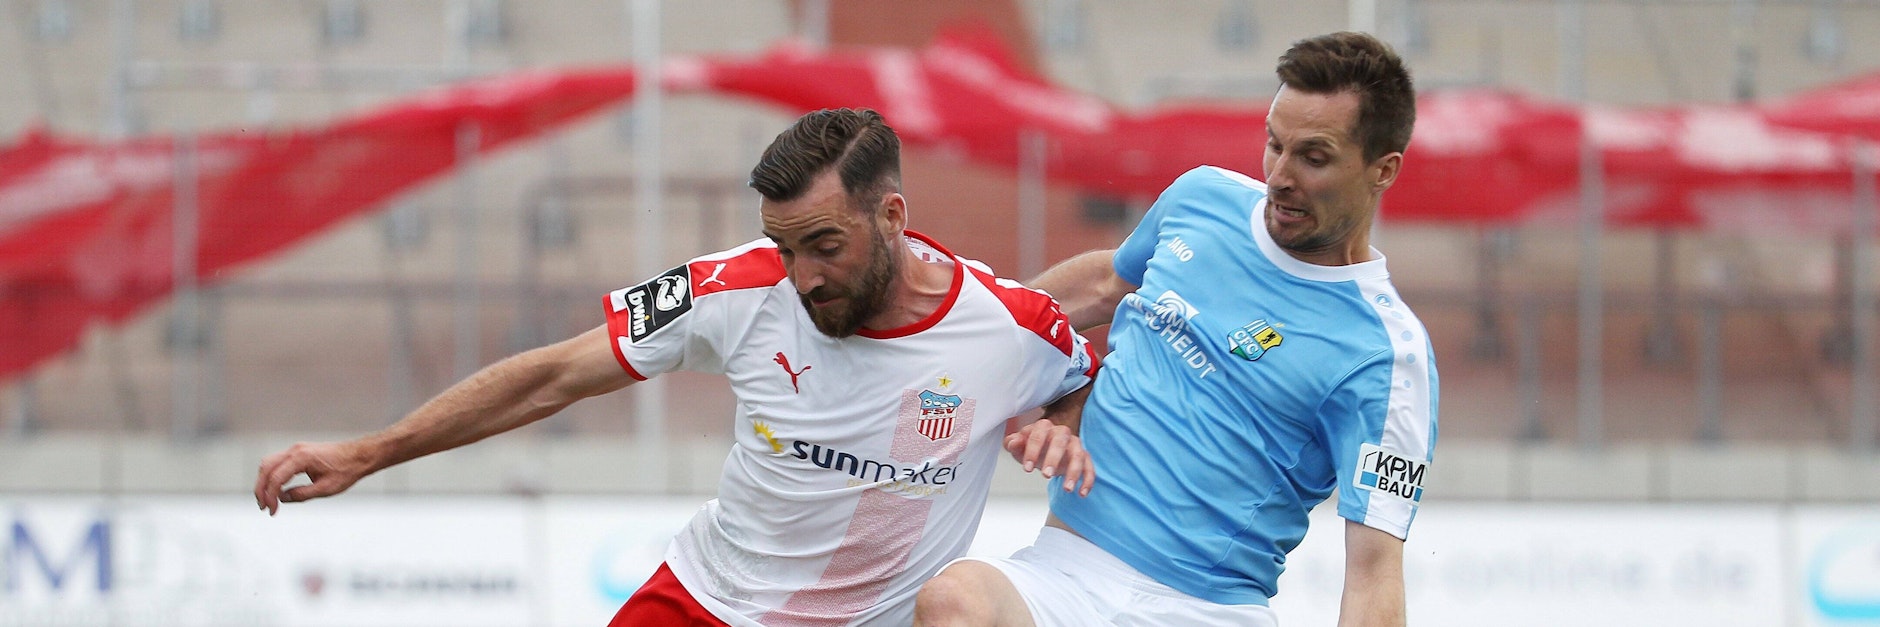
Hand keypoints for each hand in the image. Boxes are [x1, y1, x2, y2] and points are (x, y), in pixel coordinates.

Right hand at [253, 441, 373, 515]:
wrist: (359, 455)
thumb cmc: (346, 470)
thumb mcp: (326, 488)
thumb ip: (301, 494)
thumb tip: (282, 498)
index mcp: (301, 457)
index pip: (276, 478)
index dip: (270, 496)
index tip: (272, 511)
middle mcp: (295, 450)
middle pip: (266, 468)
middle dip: (261, 489)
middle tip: (263, 507)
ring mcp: (296, 449)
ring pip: (269, 463)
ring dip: (264, 481)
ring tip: (267, 500)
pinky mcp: (298, 452)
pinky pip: (278, 463)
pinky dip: (272, 476)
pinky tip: (275, 490)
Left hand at [1003, 418, 1094, 495]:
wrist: (1046, 450)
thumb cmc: (1031, 448)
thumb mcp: (1018, 446)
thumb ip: (1012, 443)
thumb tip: (1013, 442)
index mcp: (1043, 427)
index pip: (1038, 435)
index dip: (1032, 452)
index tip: (1027, 469)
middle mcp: (1062, 433)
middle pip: (1060, 442)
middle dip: (1053, 459)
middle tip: (1046, 475)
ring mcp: (1075, 444)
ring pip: (1078, 455)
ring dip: (1074, 472)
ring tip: (1067, 489)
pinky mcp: (1084, 457)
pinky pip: (1090, 467)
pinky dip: (1088, 480)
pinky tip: (1082, 493)